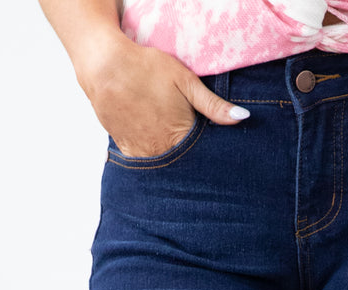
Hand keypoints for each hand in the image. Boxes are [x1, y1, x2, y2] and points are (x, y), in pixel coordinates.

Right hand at [75, 30, 249, 158]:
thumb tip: (242, 119)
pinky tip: (152, 142)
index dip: (207, 157)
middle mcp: (161, 150)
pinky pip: (142, 160)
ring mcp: (142, 152)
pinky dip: (150, 154)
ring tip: (168, 141)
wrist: (105, 67)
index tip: (215, 158)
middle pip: (182, 165)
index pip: (201, 158)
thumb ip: (214, 105)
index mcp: (180, 137)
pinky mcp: (125, 148)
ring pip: (162, 165)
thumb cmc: (147, 69)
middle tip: (188, 147)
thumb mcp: (186, 82)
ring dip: (169, 159)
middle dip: (189, 161)